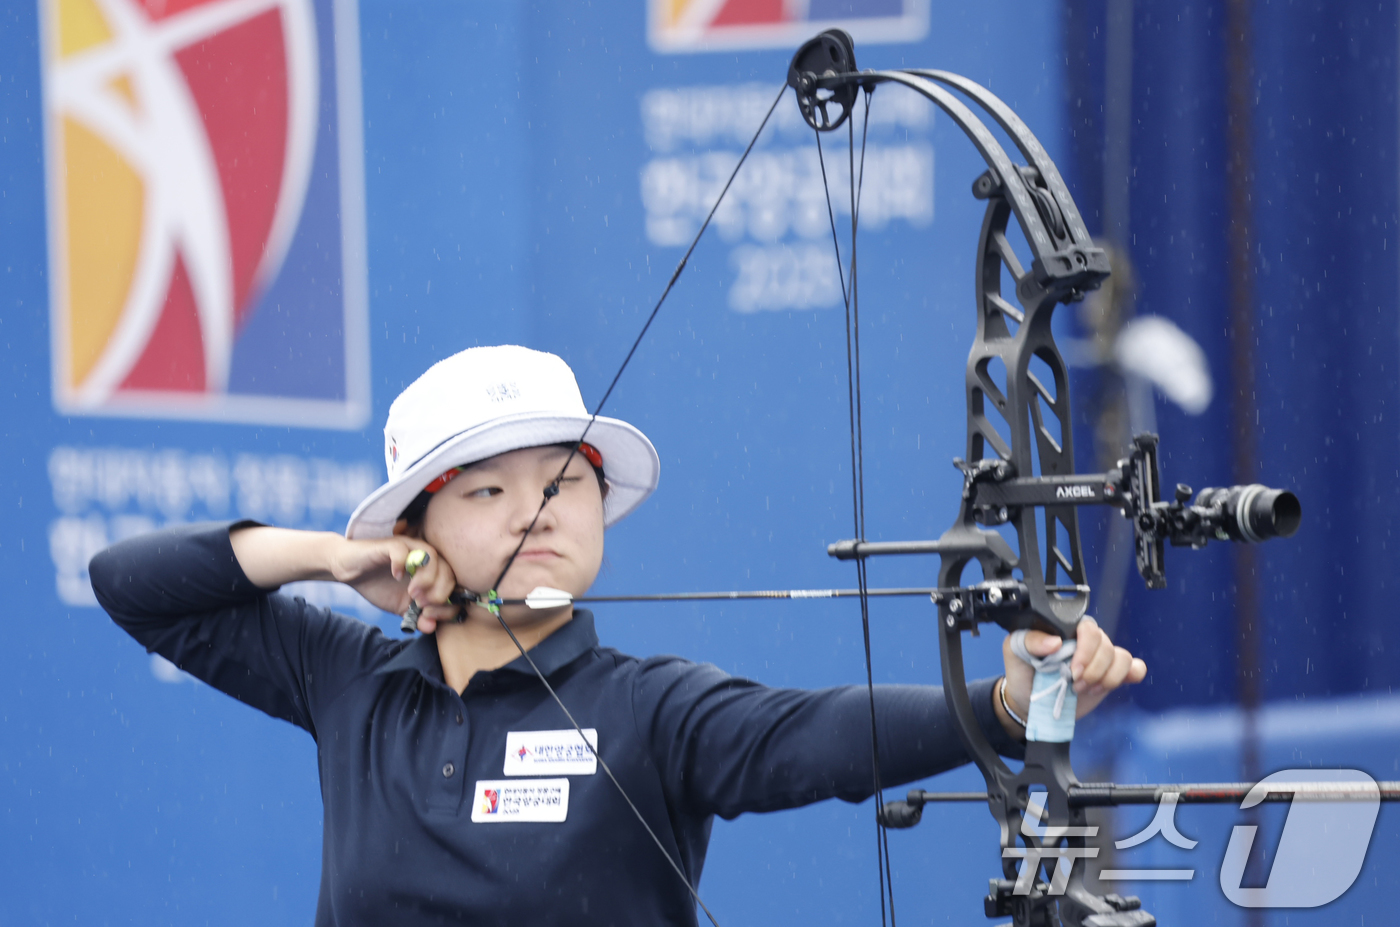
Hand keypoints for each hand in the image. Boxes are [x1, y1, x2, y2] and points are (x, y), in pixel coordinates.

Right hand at [326, 536, 459, 632]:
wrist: (352, 571)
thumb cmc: (380, 587)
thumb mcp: (401, 607)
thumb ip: (417, 617)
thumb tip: (430, 627)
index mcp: (432, 573)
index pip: (454, 584)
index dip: (448, 602)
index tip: (431, 616)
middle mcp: (425, 557)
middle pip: (448, 570)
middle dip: (439, 592)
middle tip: (422, 604)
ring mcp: (409, 548)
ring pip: (431, 556)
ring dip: (426, 579)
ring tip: (412, 594)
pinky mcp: (390, 544)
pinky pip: (403, 549)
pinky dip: (402, 564)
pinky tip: (396, 576)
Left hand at [1001, 617, 1146, 726]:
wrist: (1029, 703)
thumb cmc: (1023, 673)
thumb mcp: (1015, 652)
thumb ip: (1030, 640)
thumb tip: (1055, 641)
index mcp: (1066, 630)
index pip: (1088, 628)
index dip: (1086, 649)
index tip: (1073, 670)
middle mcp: (1086, 642)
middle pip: (1107, 645)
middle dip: (1094, 669)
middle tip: (1075, 684)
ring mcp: (1101, 659)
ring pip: (1121, 657)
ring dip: (1107, 677)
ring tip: (1085, 689)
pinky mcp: (1110, 676)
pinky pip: (1135, 668)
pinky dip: (1131, 674)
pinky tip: (1114, 684)